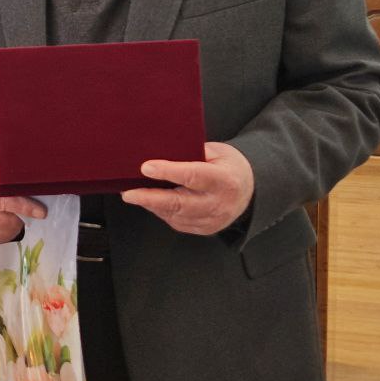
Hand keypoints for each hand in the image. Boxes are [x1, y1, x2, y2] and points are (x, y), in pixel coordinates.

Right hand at [0, 154, 45, 244]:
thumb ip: (2, 176)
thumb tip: (28, 182)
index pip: (2, 202)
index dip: (23, 207)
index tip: (40, 212)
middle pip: (4, 221)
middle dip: (20, 218)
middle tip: (30, 212)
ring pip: (1, 233)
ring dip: (13, 226)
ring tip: (17, 217)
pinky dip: (4, 233)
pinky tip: (6, 224)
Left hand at [120, 141, 254, 234]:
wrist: (250, 190)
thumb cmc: (228, 167)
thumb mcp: (217, 152)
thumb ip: (192, 153)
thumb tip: (160, 151)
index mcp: (224, 180)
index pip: (193, 176)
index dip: (168, 172)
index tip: (146, 167)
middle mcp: (219, 203)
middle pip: (180, 203)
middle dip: (151, 198)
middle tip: (129, 193)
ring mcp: (212, 220)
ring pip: (176, 215)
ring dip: (152, 205)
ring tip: (134, 194)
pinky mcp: (204, 229)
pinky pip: (177, 222)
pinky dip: (161, 211)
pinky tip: (151, 202)